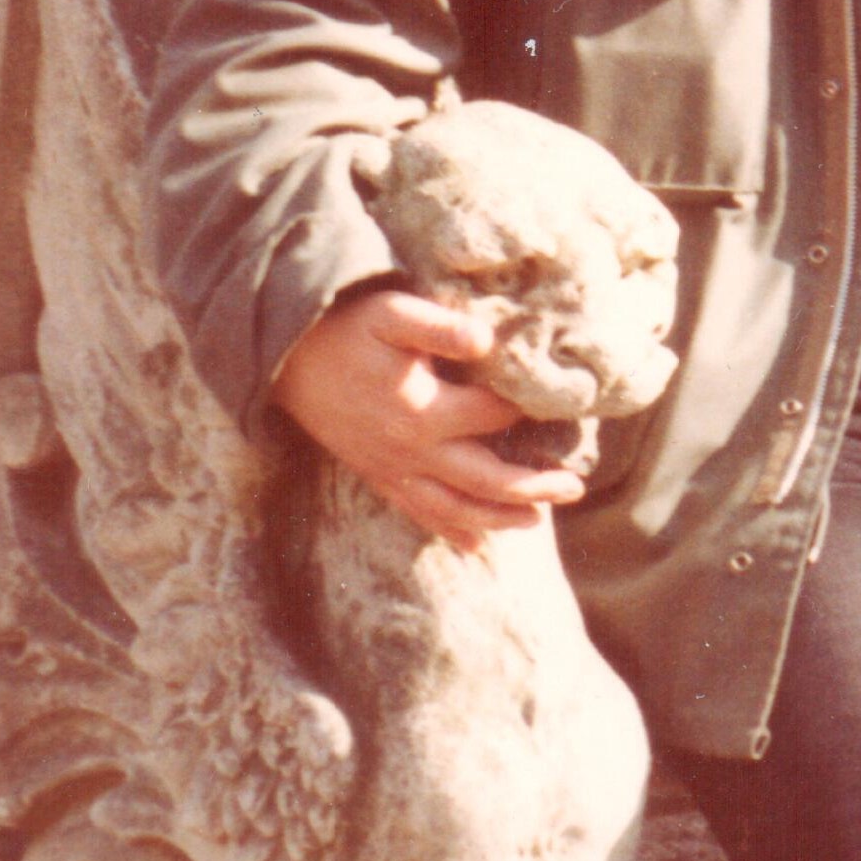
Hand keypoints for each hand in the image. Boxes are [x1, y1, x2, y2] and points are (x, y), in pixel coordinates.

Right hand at [269, 289, 587, 549]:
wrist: (286, 360)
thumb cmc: (346, 330)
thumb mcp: (392, 313)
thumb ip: (441, 327)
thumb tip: (489, 341)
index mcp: (422, 411)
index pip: (492, 417)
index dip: (525, 411)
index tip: (557, 406)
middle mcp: (411, 450)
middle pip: (485, 478)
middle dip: (532, 485)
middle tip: (574, 486)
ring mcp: (392, 469)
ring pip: (454, 507)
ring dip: (498, 517)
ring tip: (538, 520)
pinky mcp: (377, 476)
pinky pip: (418, 512)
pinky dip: (450, 531)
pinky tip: (476, 547)